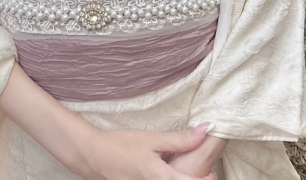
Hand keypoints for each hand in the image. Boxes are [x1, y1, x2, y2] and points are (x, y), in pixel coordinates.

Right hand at [80, 124, 217, 179]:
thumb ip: (180, 139)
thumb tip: (206, 130)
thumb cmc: (122, 146)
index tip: (212, 173)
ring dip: (180, 178)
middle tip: (202, 169)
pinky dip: (168, 178)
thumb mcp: (152, 140)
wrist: (93, 157)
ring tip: (184, 169)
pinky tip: (166, 171)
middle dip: (194, 179)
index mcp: (161, 179)